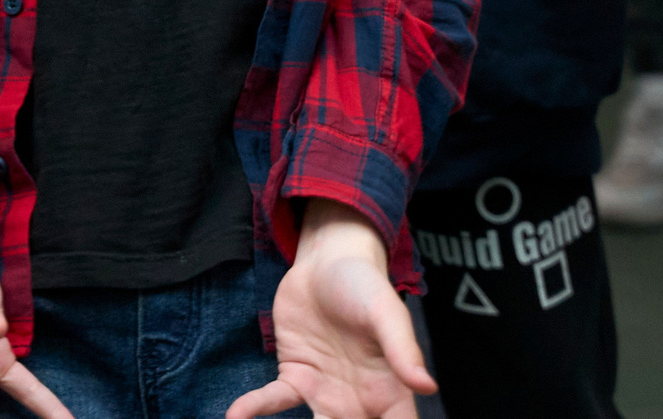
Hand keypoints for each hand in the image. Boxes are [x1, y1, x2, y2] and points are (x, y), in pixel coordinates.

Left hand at [230, 201, 435, 418]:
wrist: (327, 258)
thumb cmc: (364, 283)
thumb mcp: (386, 312)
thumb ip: (403, 349)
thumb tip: (428, 386)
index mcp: (390, 392)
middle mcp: (359, 401)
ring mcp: (325, 391)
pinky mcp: (294, 374)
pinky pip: (274, 401)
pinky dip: (254, 409)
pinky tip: (234, 417)